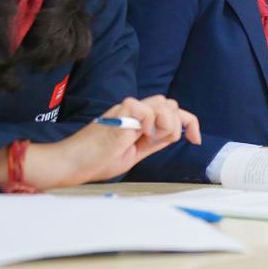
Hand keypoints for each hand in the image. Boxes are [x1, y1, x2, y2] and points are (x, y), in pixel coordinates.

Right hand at [0, 95, 200, 189]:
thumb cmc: (96, 161)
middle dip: (177, 124)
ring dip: (165, 125)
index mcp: (138, 121)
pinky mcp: (118, 113)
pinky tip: (139, 135)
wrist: (71, 164)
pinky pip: (145, 107)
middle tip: (160, 143)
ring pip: (163, 103)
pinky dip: (149, 122)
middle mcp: (134, 112)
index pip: (171, 110)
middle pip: (170, 103)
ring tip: (148, 140)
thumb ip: (152, 141)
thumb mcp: (134, 154)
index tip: (196, 140)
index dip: (189, 122)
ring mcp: (126, 110)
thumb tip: (173, 133)